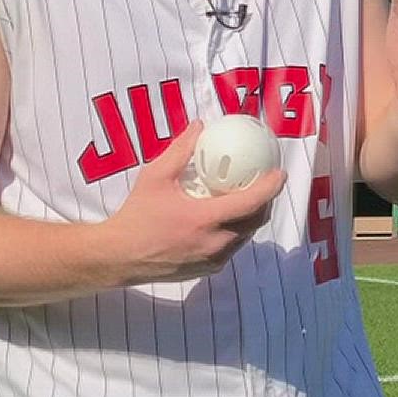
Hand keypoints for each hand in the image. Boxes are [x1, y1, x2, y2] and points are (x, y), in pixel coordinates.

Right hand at [101, 120, 286, 284]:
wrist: (118, 256)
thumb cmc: (135, 216)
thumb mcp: (155, 177)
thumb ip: (180, 150)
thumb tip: (199, 127)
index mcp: (203, 219)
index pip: (250, 202)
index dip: (270, 187)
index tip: (279, 173)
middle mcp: (213, 243)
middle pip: (255, 221)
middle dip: (265, 201)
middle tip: (263, 183)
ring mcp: (212, 260)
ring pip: (245, 236)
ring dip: (251, 217)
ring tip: (246, 198)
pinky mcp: (208, 270)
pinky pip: (231, 248)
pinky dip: (235, 232)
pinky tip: (225, 218)